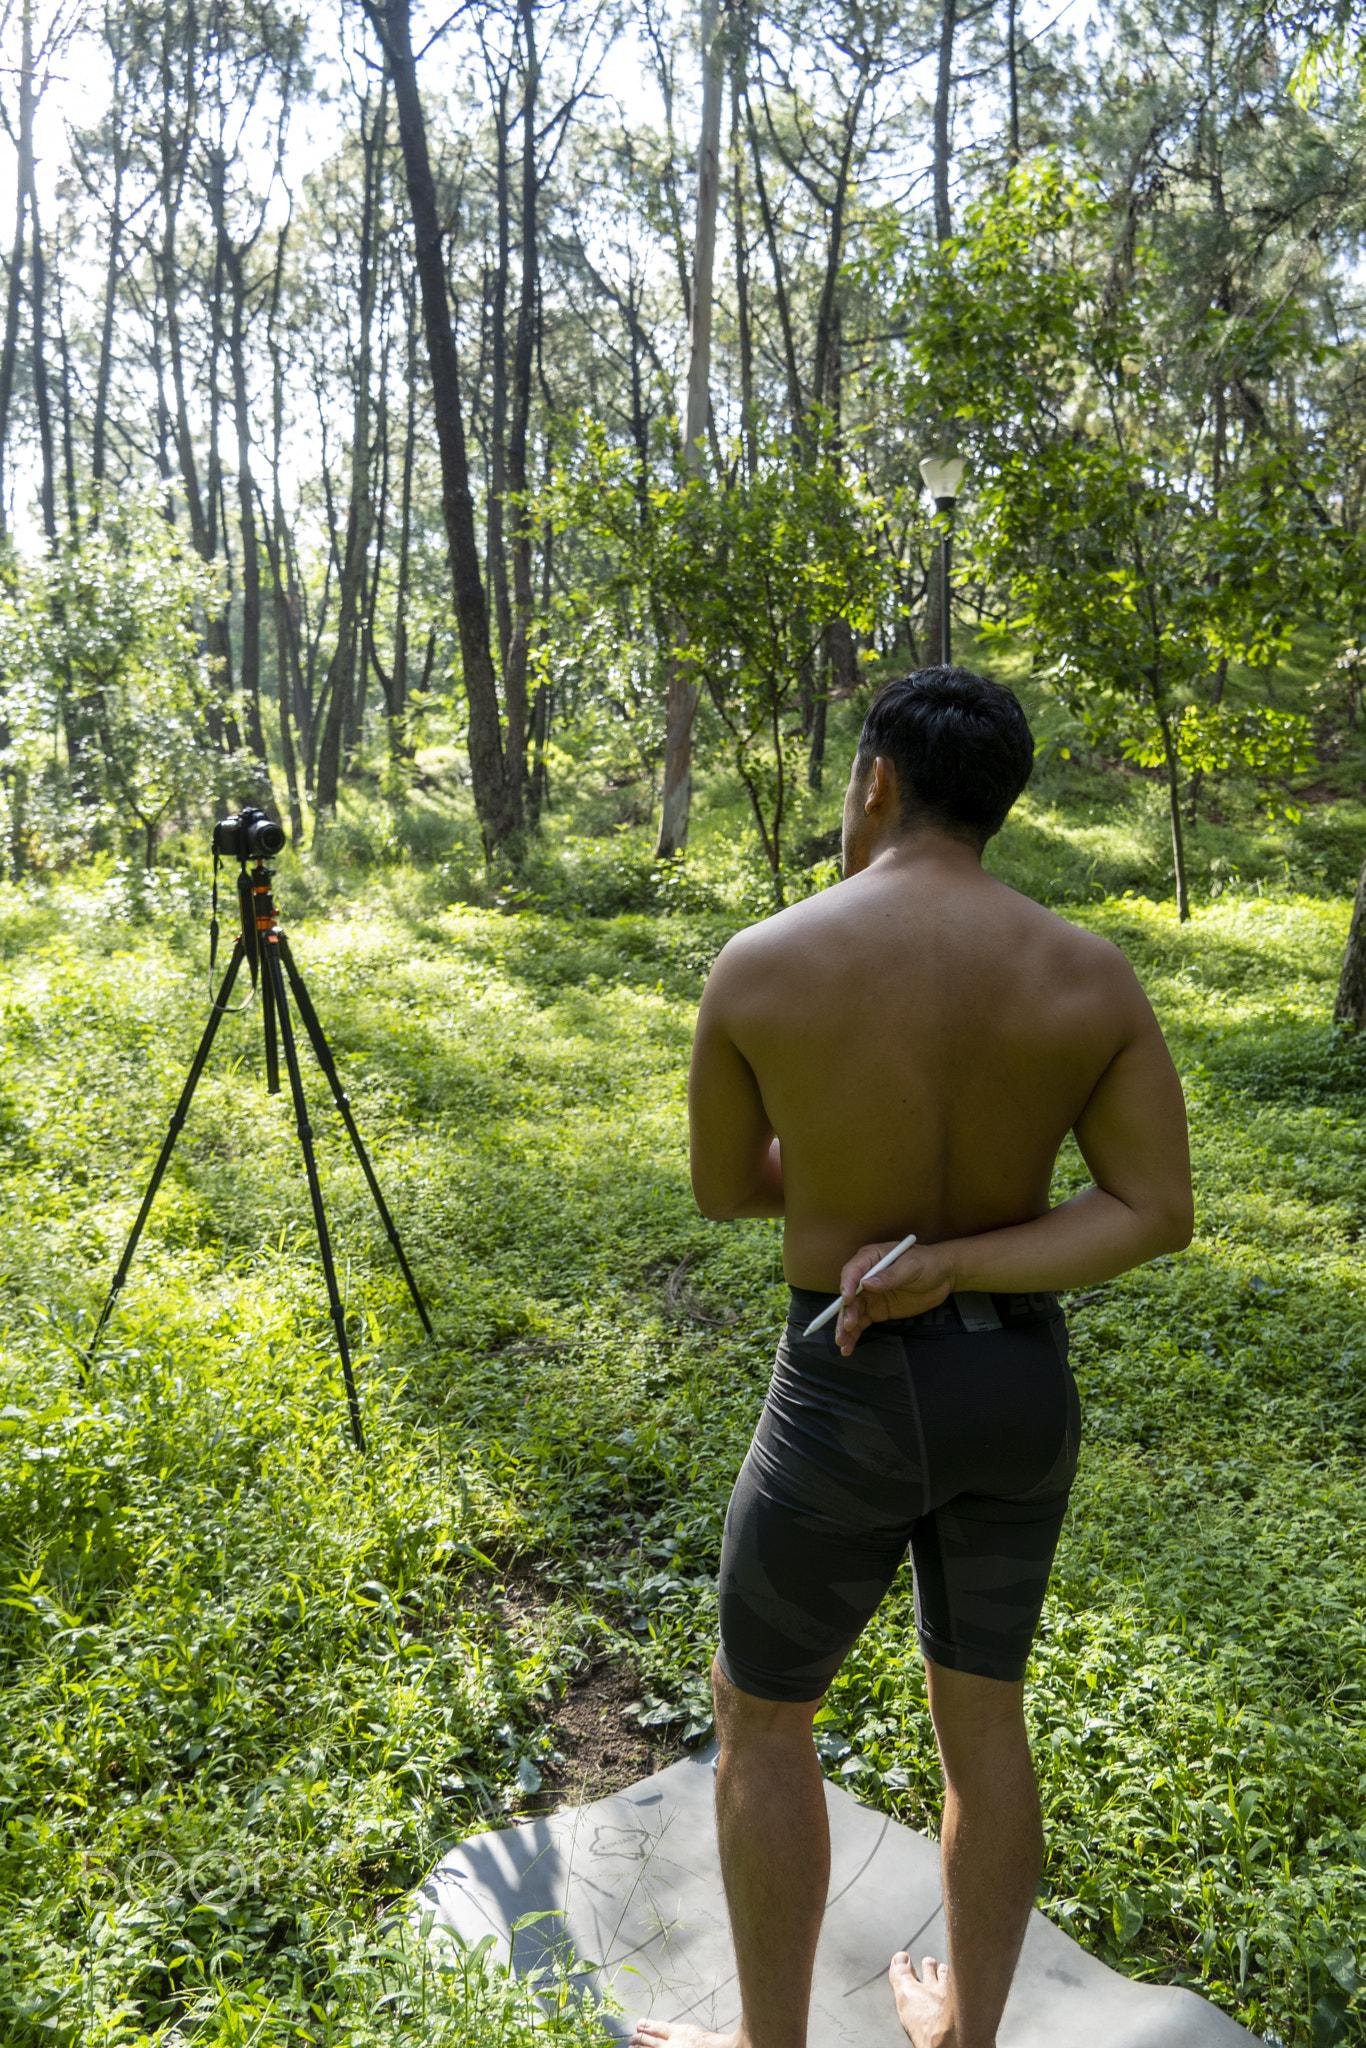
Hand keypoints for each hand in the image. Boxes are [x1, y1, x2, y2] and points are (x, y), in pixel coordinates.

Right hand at [834, 1239, 954, 1354]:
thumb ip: (890, 1276)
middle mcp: (865, 1277)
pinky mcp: (876, 1310)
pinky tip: (848, 1346)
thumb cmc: (928, 1263)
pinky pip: (861, 1322)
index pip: (853, 1271)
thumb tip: (867, 1284)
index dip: (847, 1285)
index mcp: (871, 1258)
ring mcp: (870, 1295)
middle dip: (846, 1312)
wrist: (943, 1276)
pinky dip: (854, 1334)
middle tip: (847, 1326)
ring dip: (845, 1327)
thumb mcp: (911, 1266)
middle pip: (849, 1295)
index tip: (848, 1300)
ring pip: (852, 1312)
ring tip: (843, 1342)